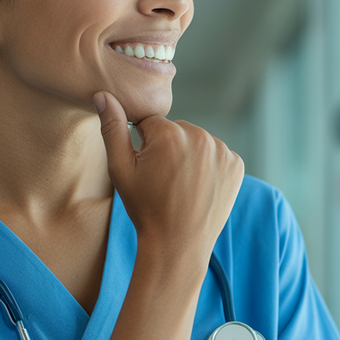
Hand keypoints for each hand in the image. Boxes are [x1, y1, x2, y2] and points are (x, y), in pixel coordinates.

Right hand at [94, 91, 243, 264]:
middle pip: (176, 130)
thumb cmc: (145, 208)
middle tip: (164, 180)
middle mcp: (200, 136)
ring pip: (197, 141)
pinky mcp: (236, 164)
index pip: (151, 123)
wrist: (178, 244)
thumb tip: (103, 94)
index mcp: (169, 134)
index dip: (145, 145)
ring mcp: (222, 151)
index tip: (147, 170)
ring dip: (190, 155)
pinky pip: (217, 154)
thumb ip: (112, 129)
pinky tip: (199, 187)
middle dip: (169, 147)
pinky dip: (209, 166)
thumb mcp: (121, 170)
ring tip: (182, 185)